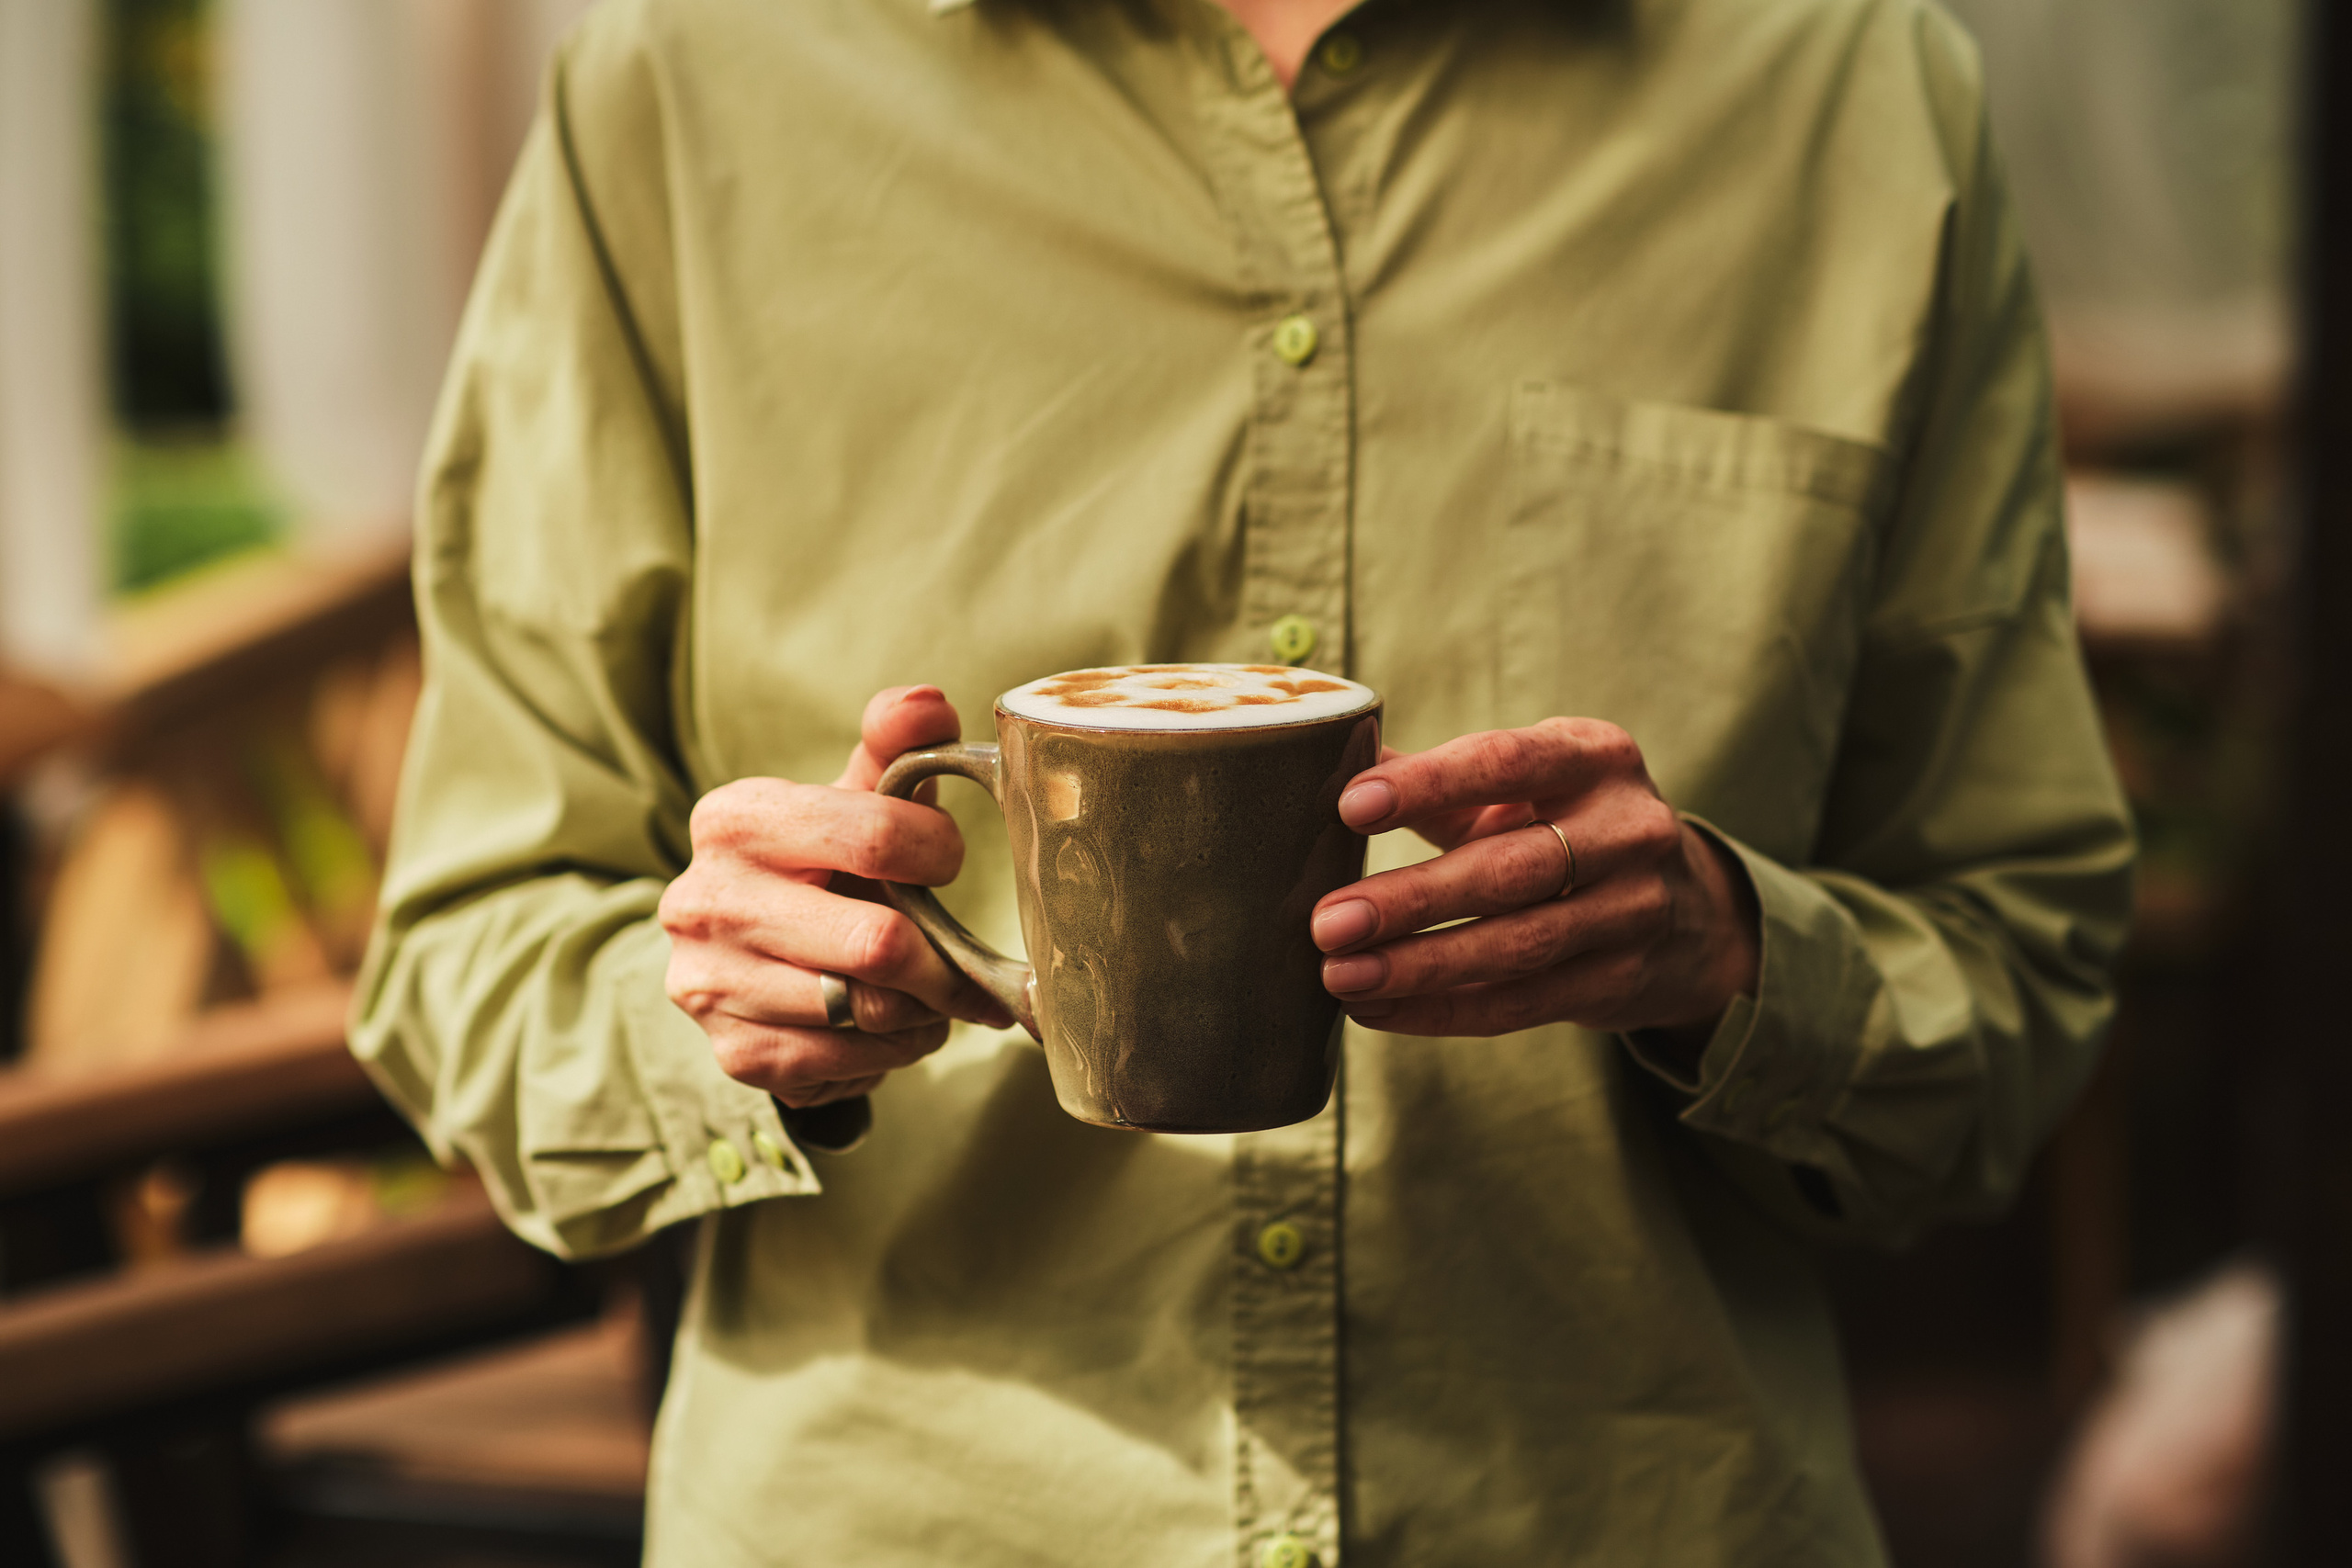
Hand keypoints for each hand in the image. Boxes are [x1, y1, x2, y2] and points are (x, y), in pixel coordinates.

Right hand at [660, 686, 1013, 1106]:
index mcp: (736, 818)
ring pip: (867, 1012)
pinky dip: (893, 1050)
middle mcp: (706, 899)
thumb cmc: (827, 862)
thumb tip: (927, 704)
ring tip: (928, 989)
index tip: (945, 861)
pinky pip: (847, 1063)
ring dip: (923, 1009)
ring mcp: (709, 981)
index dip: (939, 854)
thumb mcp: (857, 795)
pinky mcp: (732, 1051)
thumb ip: (895, 743)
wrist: (760, 952)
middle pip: (878, 944)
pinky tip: (893, 1025)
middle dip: (943, 957)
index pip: (879, 836)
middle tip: (965, 957)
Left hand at [1310, 717, 1758, 1044]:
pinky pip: (1523, 1003)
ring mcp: (1635, 911)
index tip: (1350, 806)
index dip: (1429, 785)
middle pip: (1511, 869)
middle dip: (1412, 899)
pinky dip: (1444, 1011)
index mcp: (1597, 757)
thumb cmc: (1572, 827)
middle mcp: (1629, 829)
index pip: (1507, 762)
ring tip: (1340, 975)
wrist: (1690, 912)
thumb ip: (1441, 777)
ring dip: (1420, 966)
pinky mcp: (1622, 981)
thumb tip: (1334, 753)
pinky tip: (1379, 1010)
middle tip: (1328, 921)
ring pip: (1517, 946)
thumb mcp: (1530, 784)